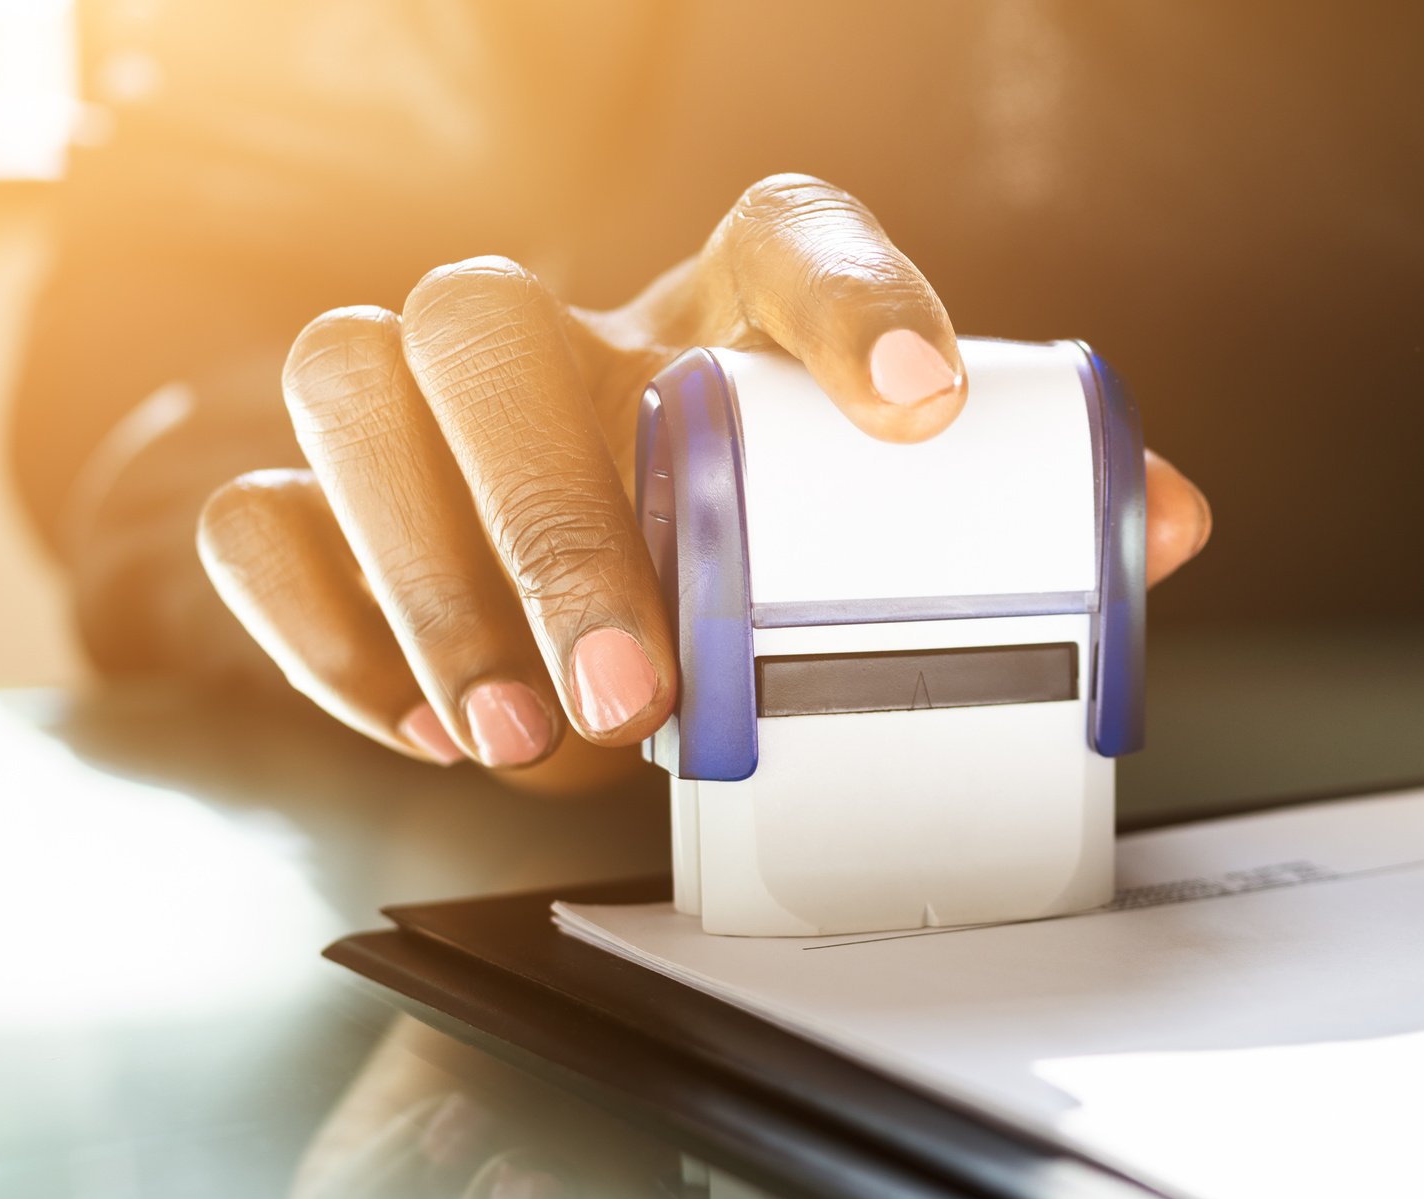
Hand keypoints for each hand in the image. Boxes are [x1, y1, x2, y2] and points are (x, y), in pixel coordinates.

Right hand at [193, 174, 1212, 783]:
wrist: (573, 598)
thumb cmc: (744, 545)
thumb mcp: (880, 546)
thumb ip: (1024, 533)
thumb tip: (1166, 524)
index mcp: (720, 310)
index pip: (781, 237)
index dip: (858, 300)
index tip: (928, 414)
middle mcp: (558, 327)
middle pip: (497, 324)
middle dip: (555, 516)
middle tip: (642, 688)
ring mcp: (413, 403)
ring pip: (352, 385)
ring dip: (429, 572)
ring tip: (521, 734)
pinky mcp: (303, 503)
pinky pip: (257, 516)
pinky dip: (325, 625)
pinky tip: (418, 726)